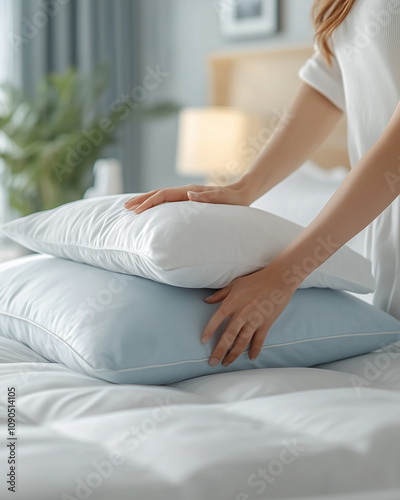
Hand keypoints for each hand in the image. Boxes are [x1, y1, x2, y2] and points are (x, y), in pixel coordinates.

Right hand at [124, 182, 250, 213]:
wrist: (242, 194)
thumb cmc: (233, 200)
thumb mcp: (222, 199)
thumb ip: (206, 196)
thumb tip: (189, 193)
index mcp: (189, 192)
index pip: (163, 196)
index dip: (149, 203)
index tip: (136, 211)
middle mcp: (185, 191)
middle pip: (158, 194)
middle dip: (141, 200)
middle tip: (125, 208)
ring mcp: (186, 194)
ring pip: (161, 196)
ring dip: (146, 201)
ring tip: (132, 207)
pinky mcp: (189, 199)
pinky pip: (168, 201)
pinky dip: (157, 204)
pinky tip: (153, 209)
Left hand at [201, 264, 293, 366]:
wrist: (279, 279)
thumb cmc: (255, 280)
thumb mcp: (235, 284)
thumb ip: (220, 294)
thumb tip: (206, 301)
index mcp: (232, 302)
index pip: (217, 319)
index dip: (209, 330)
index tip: (202, 341)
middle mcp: (242, 313)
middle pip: (228, 336)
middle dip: (219, 350)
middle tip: (212, 362)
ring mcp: (254, 320)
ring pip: (242, 341)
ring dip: (234, 354)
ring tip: (226, 363)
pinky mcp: (266, 324)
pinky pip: (259, 340)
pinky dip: (255, 350)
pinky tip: (250, 358)